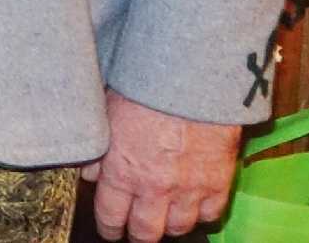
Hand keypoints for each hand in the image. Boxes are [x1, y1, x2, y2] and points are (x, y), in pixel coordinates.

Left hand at [82, 90, 239, 240]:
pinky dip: (202, 214)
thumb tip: (89, 175)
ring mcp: (189, 189)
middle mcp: (154, 188)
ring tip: (164, 217)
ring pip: (178, 227)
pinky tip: (194, 207)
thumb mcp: (105, 117)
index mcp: (121, 172)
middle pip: (146, 232)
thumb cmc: (143, 90)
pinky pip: (211, 214)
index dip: (109, 228)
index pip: (110, 216)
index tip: (110, 230)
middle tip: (136, 232)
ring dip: (169, 225)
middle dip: (138, 235)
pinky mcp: (219, 182)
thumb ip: (97, 151)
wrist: (190, 81)